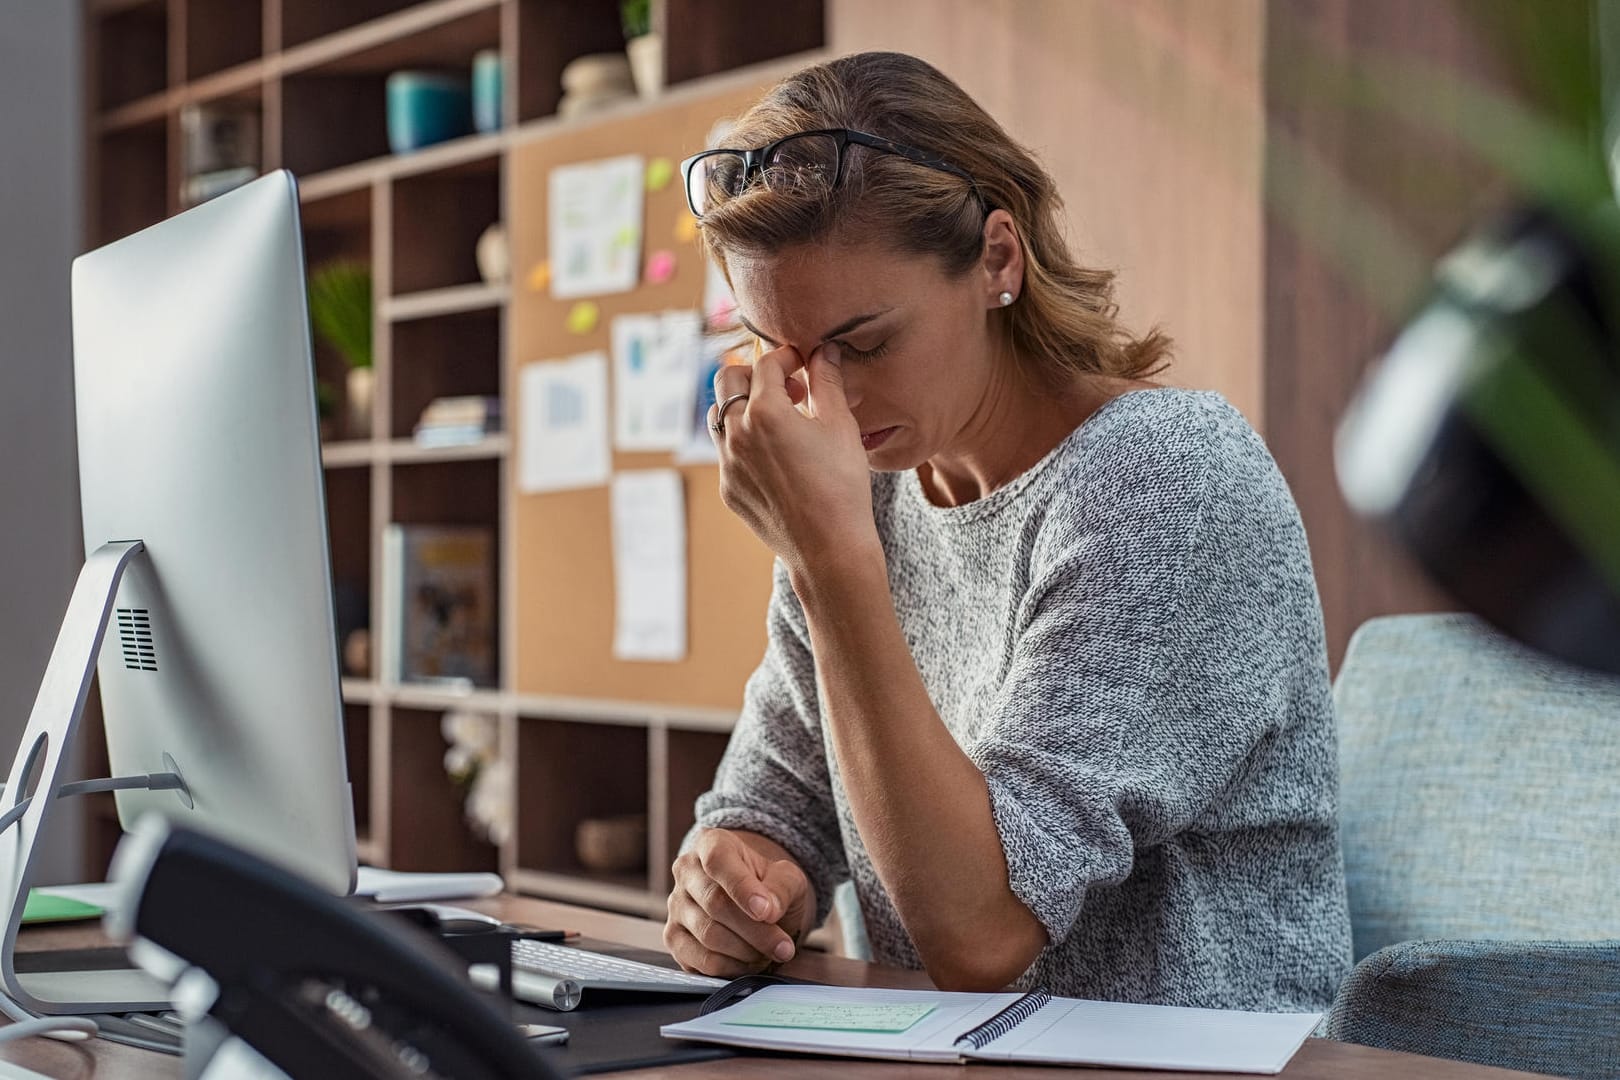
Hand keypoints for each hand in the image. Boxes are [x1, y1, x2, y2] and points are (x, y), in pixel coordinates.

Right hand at [664, 828, 813, 977]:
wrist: (755, 902)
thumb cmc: (769, 885)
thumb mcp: (787, 878)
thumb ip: (781, 888)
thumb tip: (767, 910)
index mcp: (711, 844)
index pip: (718, 861)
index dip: (742, 888)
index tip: (766, 913)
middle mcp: (686, 871)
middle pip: (715, 903)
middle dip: (756, 931)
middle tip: (784, 947)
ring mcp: (676, 906)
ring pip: (708, 934)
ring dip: (746, 951)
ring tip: (770, 952)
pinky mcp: (674, 938)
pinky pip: (700, 960)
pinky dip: (731, 967)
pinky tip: (750, 962)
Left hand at [710, 343, 877, 574]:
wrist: (829, 548)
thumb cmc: (842, 486)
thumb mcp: (840, 426)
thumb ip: (827, 381)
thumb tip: (824, 350)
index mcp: (765, 412)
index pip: (766, 363)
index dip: (787, 357)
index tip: (803, 364)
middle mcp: (737, 434)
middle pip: (726, 379)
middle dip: (754, 374)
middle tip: (787, 387)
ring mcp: (727, 464)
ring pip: (719, 416)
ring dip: (743, 406)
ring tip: (778, 419)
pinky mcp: (728, 488)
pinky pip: (726, 452)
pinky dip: (744, 441)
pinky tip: (776, 456)